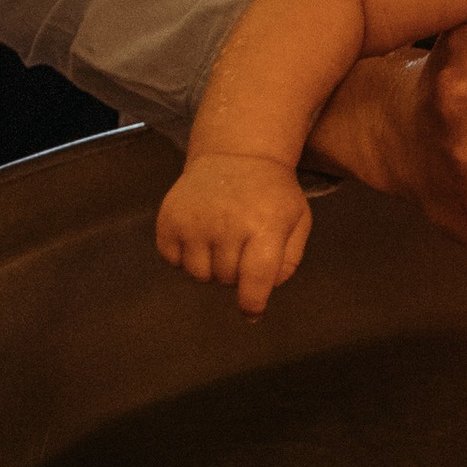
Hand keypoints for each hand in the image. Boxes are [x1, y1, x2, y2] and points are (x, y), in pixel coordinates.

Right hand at [158, 152, 314, 315]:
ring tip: (220, 242)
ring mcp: (194, 222)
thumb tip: (264, 291)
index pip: (254, 281)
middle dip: (235, 274)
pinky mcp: (169, 219)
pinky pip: (173, 260)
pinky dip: (184, 256)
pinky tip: (199, 236)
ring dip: (209, 268)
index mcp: (264, 227)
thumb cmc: (271, 193)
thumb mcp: (297, 220)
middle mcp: (227, 225)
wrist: (235, 154)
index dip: (252, 303)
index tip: (251, 312)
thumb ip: (289, 261)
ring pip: (198, 275)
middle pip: (225, 280)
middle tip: (241, 249)